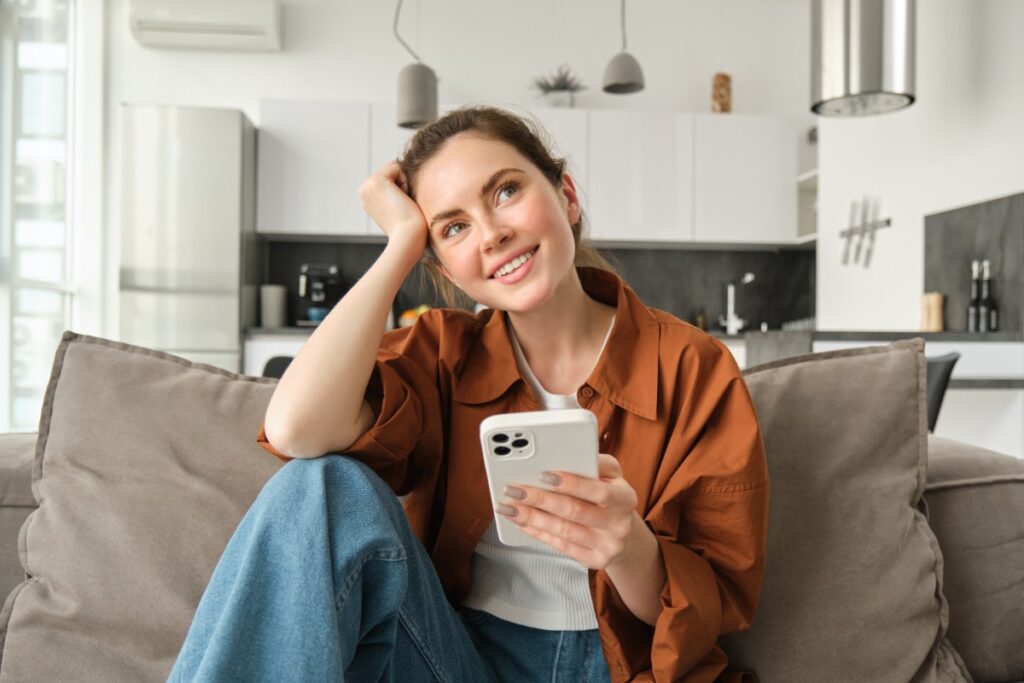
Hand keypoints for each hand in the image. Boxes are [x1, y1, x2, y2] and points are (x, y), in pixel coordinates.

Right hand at [358, 160, 428, 256]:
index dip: (401, 189)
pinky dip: (405, 181)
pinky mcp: (376, 181)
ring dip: (404, 183)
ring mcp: (367, 185)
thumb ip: (395, 195)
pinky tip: (403, 199)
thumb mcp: (398, 209)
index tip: (400, 209)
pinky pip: (397, 166)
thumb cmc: (410, 229)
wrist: (408, 238)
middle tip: (402, 206)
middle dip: (402, 184)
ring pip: (394, 168)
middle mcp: (364, 190)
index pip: (389, 178)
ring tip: (402, 204)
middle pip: (391, 170)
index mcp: (367, 197)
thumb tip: (404, 183)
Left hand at [497, 453, 641, 569]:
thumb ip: (594, 462)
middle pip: (574, 512)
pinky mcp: (593, 560)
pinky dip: (537, 532)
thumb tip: (567, 454)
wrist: (623, 534)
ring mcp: (607, 546)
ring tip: (509, 506)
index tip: (543, 474)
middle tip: (514, 489)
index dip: (571, 484)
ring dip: (531, 518)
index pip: (598, 491)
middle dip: (540, 499)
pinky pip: (560, 546)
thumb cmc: (610, 495)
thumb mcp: (611, 475)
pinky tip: (521, 521)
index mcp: (625, 498)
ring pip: (563, 531)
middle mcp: (619, 525)